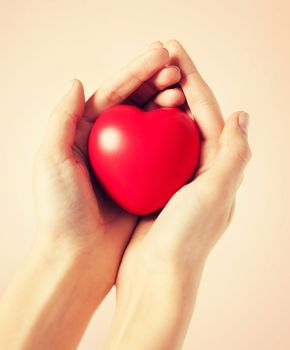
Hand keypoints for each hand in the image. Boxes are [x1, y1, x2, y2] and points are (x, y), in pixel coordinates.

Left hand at [32, 46, 184, 288]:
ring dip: (167, 103)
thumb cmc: (61, 210)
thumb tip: (76, 81)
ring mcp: (129, 161)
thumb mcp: (51, 160)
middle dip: (155, 81)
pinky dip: (174, 135)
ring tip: (183, 89)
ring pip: (151, 124)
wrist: (78, 256)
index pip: (112, 94)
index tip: (161, 54)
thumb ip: (62, 118)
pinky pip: (162, 151)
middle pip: (134, 104)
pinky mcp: (144, 179)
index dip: (135, 71)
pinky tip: (187, 122)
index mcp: (84, 133)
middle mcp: (108, 143)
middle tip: (177, 68)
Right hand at [103, 40, 251, 349]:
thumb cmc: (186, 238)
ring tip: (145, 75)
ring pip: (167, 128)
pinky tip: (131, 114)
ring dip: (158, 100)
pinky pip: (150, 149)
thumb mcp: (216, 194)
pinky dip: (143, 128)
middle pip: (188, 114)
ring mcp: (177, 176)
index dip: (191, 77)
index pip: (206, 111)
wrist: (159, 276)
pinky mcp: (157, 185)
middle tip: (159, 52)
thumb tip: (243, 114)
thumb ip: (233, 154)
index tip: (173, 48)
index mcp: (219, 165)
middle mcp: (202, 167)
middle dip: (176, 81)